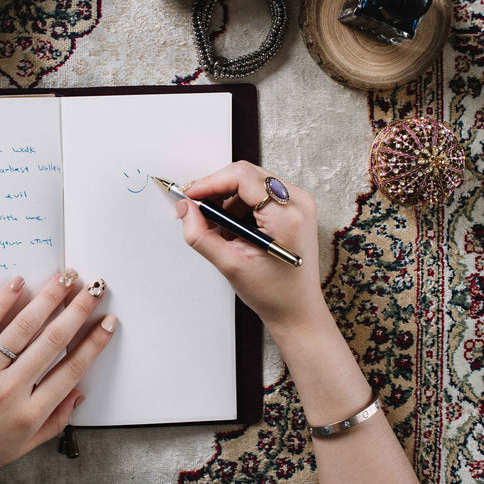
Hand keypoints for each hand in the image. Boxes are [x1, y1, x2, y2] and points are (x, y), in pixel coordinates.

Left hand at [0, 272, 116, 483]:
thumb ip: (54, 423)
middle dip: (78, 310)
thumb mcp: (20, 448)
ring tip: (65, 278)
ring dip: (48, 298)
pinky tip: (18, 283)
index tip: (107, 322)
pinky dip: (2, 301)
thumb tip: (78, 394)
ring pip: (23, 328)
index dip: (94, 342)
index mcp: (29, 415)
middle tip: (93, 289)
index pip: (72, 369)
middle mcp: (9, 392)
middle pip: (53, 341)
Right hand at [176, 161, 327, 336]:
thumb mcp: (230, 265)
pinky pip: (260, 191)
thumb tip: (184, 209)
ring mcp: (299, 203)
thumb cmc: (273, 293)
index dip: (210, 182)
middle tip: (196, 209)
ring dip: (227, 198)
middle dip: (216, 189)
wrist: (298, 310)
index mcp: (287, 216)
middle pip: (246, 174)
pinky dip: (239, 204)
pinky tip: (234, 228)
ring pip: (251, 181)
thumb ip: (201, 235)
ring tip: (220, 228)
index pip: (242, 177)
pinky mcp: (295, 207)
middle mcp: (298, 203)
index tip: (190, 196)